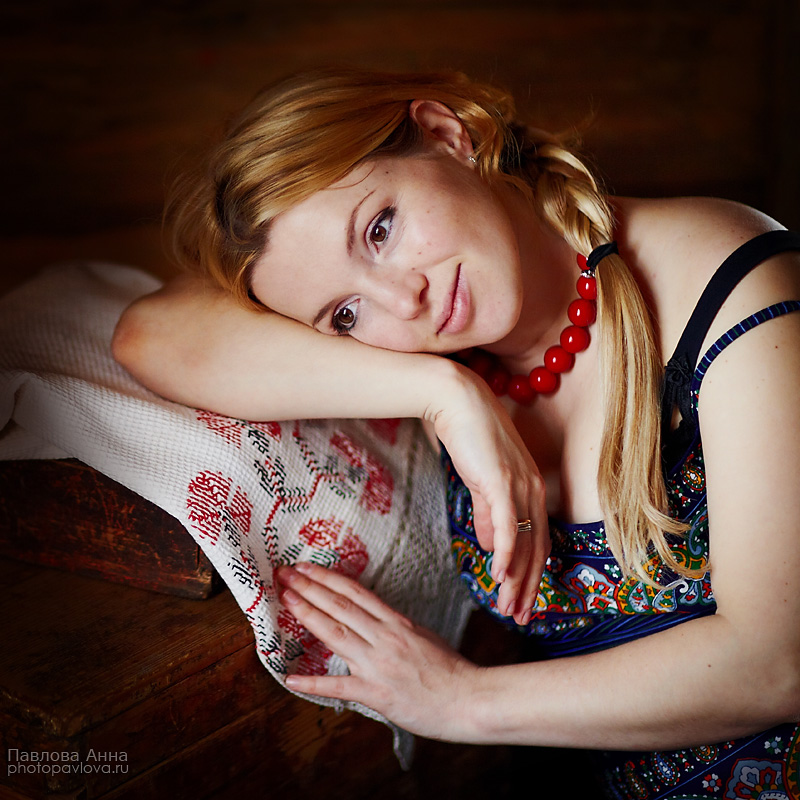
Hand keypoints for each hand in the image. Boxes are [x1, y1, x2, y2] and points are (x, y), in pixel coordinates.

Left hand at [276, 563, 478, 739]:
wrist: (470, 699)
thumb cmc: (451, 670)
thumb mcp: (424, 636)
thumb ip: (396, 628)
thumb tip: (374, 619)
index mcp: (397, 622)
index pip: (355, 592)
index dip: (328, 577)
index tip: (307, 567)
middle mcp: (385, 637)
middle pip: (341, 606)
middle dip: (310, 587)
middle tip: (285, 574)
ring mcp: (379, 664)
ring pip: (337, 633)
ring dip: (308, 615)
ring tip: (286, 600)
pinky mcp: (377, 693)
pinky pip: (339, 687)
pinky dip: (313, 682)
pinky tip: (290, 677)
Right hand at [428, 367, 549, 624]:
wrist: (456, 401)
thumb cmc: (467, 436)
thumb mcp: (480, 481)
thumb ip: (488, 513)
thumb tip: (492, 546)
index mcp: (529, 489)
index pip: (537, 541)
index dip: (532, 574)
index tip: (522, 601)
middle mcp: (532, 489)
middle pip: (537, 548)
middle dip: (529, 587)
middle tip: (521, 618)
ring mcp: (519, 485)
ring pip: (525, 542)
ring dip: (518, 579)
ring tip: (509, 608)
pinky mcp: (502, 480)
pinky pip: (508, 524)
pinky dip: (507, 552)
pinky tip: (500, 575)